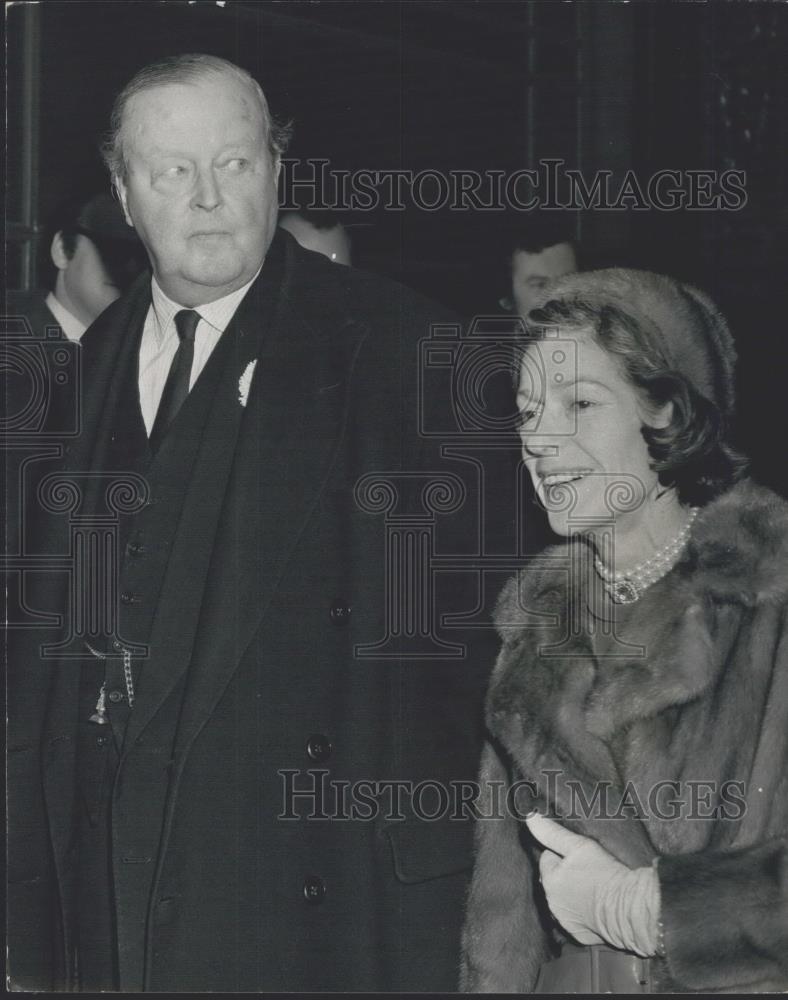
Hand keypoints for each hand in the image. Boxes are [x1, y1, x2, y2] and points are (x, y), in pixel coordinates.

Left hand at [525, 813, 659, 957]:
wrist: (628, 909)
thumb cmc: (604, 874)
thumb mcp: (579, 846)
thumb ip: (552, 833)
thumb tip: (529, 817)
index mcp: (549, 880)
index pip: (547, 859)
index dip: (563, 855)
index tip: (579, 857)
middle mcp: (552, 903)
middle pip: (554, 881)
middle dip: (565, 874)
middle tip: (588, 871)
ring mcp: (564, 921)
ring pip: (563, 900)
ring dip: (572, 894)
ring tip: (593, 888)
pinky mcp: (578, 934)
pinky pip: (576, 919)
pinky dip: (582, 913)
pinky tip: (596, 906)